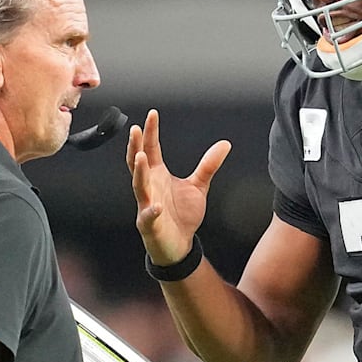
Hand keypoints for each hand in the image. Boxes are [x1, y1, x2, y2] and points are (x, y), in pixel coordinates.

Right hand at [126, 109, 230, 264]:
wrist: (179, 246)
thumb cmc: (182, 215)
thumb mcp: (198, 186)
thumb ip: (208, 165)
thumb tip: (225, 144)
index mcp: (157, 175)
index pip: (151, 149)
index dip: (150, 132)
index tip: (152, 114)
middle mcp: (149, 187)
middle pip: (138, 163)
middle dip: (136, 146)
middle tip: (136, 129)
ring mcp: (147, 205)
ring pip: (139, 185)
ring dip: (139, 172)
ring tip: (140, 157)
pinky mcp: (150, 224)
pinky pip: (148, 216)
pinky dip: (151, 211)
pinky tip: (157, 206)